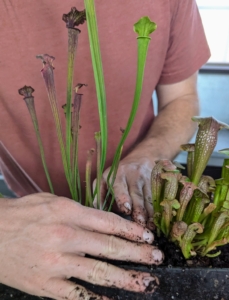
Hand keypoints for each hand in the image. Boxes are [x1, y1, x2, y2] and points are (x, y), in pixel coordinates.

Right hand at [0, 193, 162, 299]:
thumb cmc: (24, 213)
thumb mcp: (53, 201)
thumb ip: (80, 212)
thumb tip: (106, 223)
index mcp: (68, 213)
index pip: (110, 222)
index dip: (133, 230)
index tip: (148, 236)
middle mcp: (65, 236)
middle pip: (110, 247)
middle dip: (138, 254)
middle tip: (157, 257)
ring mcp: (56, 263)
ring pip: (99, 272)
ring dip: (126, 279)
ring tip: (146, 282)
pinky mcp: (45, 285)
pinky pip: (76, 294)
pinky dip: (97, 299)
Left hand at [95, 156, 154, 228]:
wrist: (140, 159)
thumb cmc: (117, 175)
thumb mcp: (105, 180)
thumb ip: (100, 195)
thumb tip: (98, 213)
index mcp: (117, 175)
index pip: (120, 186)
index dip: (124, 198)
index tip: (126, 210)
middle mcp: (133, 175)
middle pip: (137, 193)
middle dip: (139, 209)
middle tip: (140, 223)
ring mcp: (147, 179)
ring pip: (149, 197)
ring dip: (150, 213)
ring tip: (150, 226)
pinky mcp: (157, 182)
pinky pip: (158, 197)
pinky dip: (158, 210)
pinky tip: (158, 221)